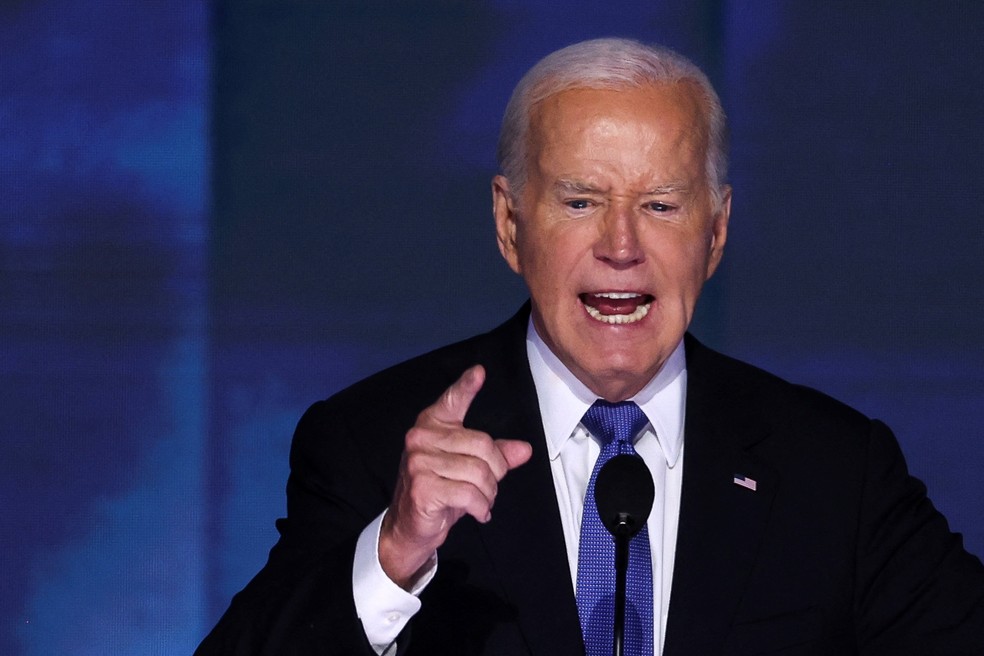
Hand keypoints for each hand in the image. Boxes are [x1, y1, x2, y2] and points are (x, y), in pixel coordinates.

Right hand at [378, 364, 532, 588]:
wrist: (409, 527)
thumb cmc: (440, 492)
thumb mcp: (468, 470)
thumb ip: (496, 456)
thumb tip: (524, 449)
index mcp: (432, 425)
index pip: (452, 401)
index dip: (466, 386)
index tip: (480, 372)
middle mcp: (421, 438)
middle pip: (483, 445)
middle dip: (496, 472)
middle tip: (490, 488)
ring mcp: (419, 462)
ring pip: (479, 472)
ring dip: (489, 493)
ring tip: (482, 502)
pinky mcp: (422, 487)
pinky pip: (470, 494)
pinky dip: (481, 507)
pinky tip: (478, 512)